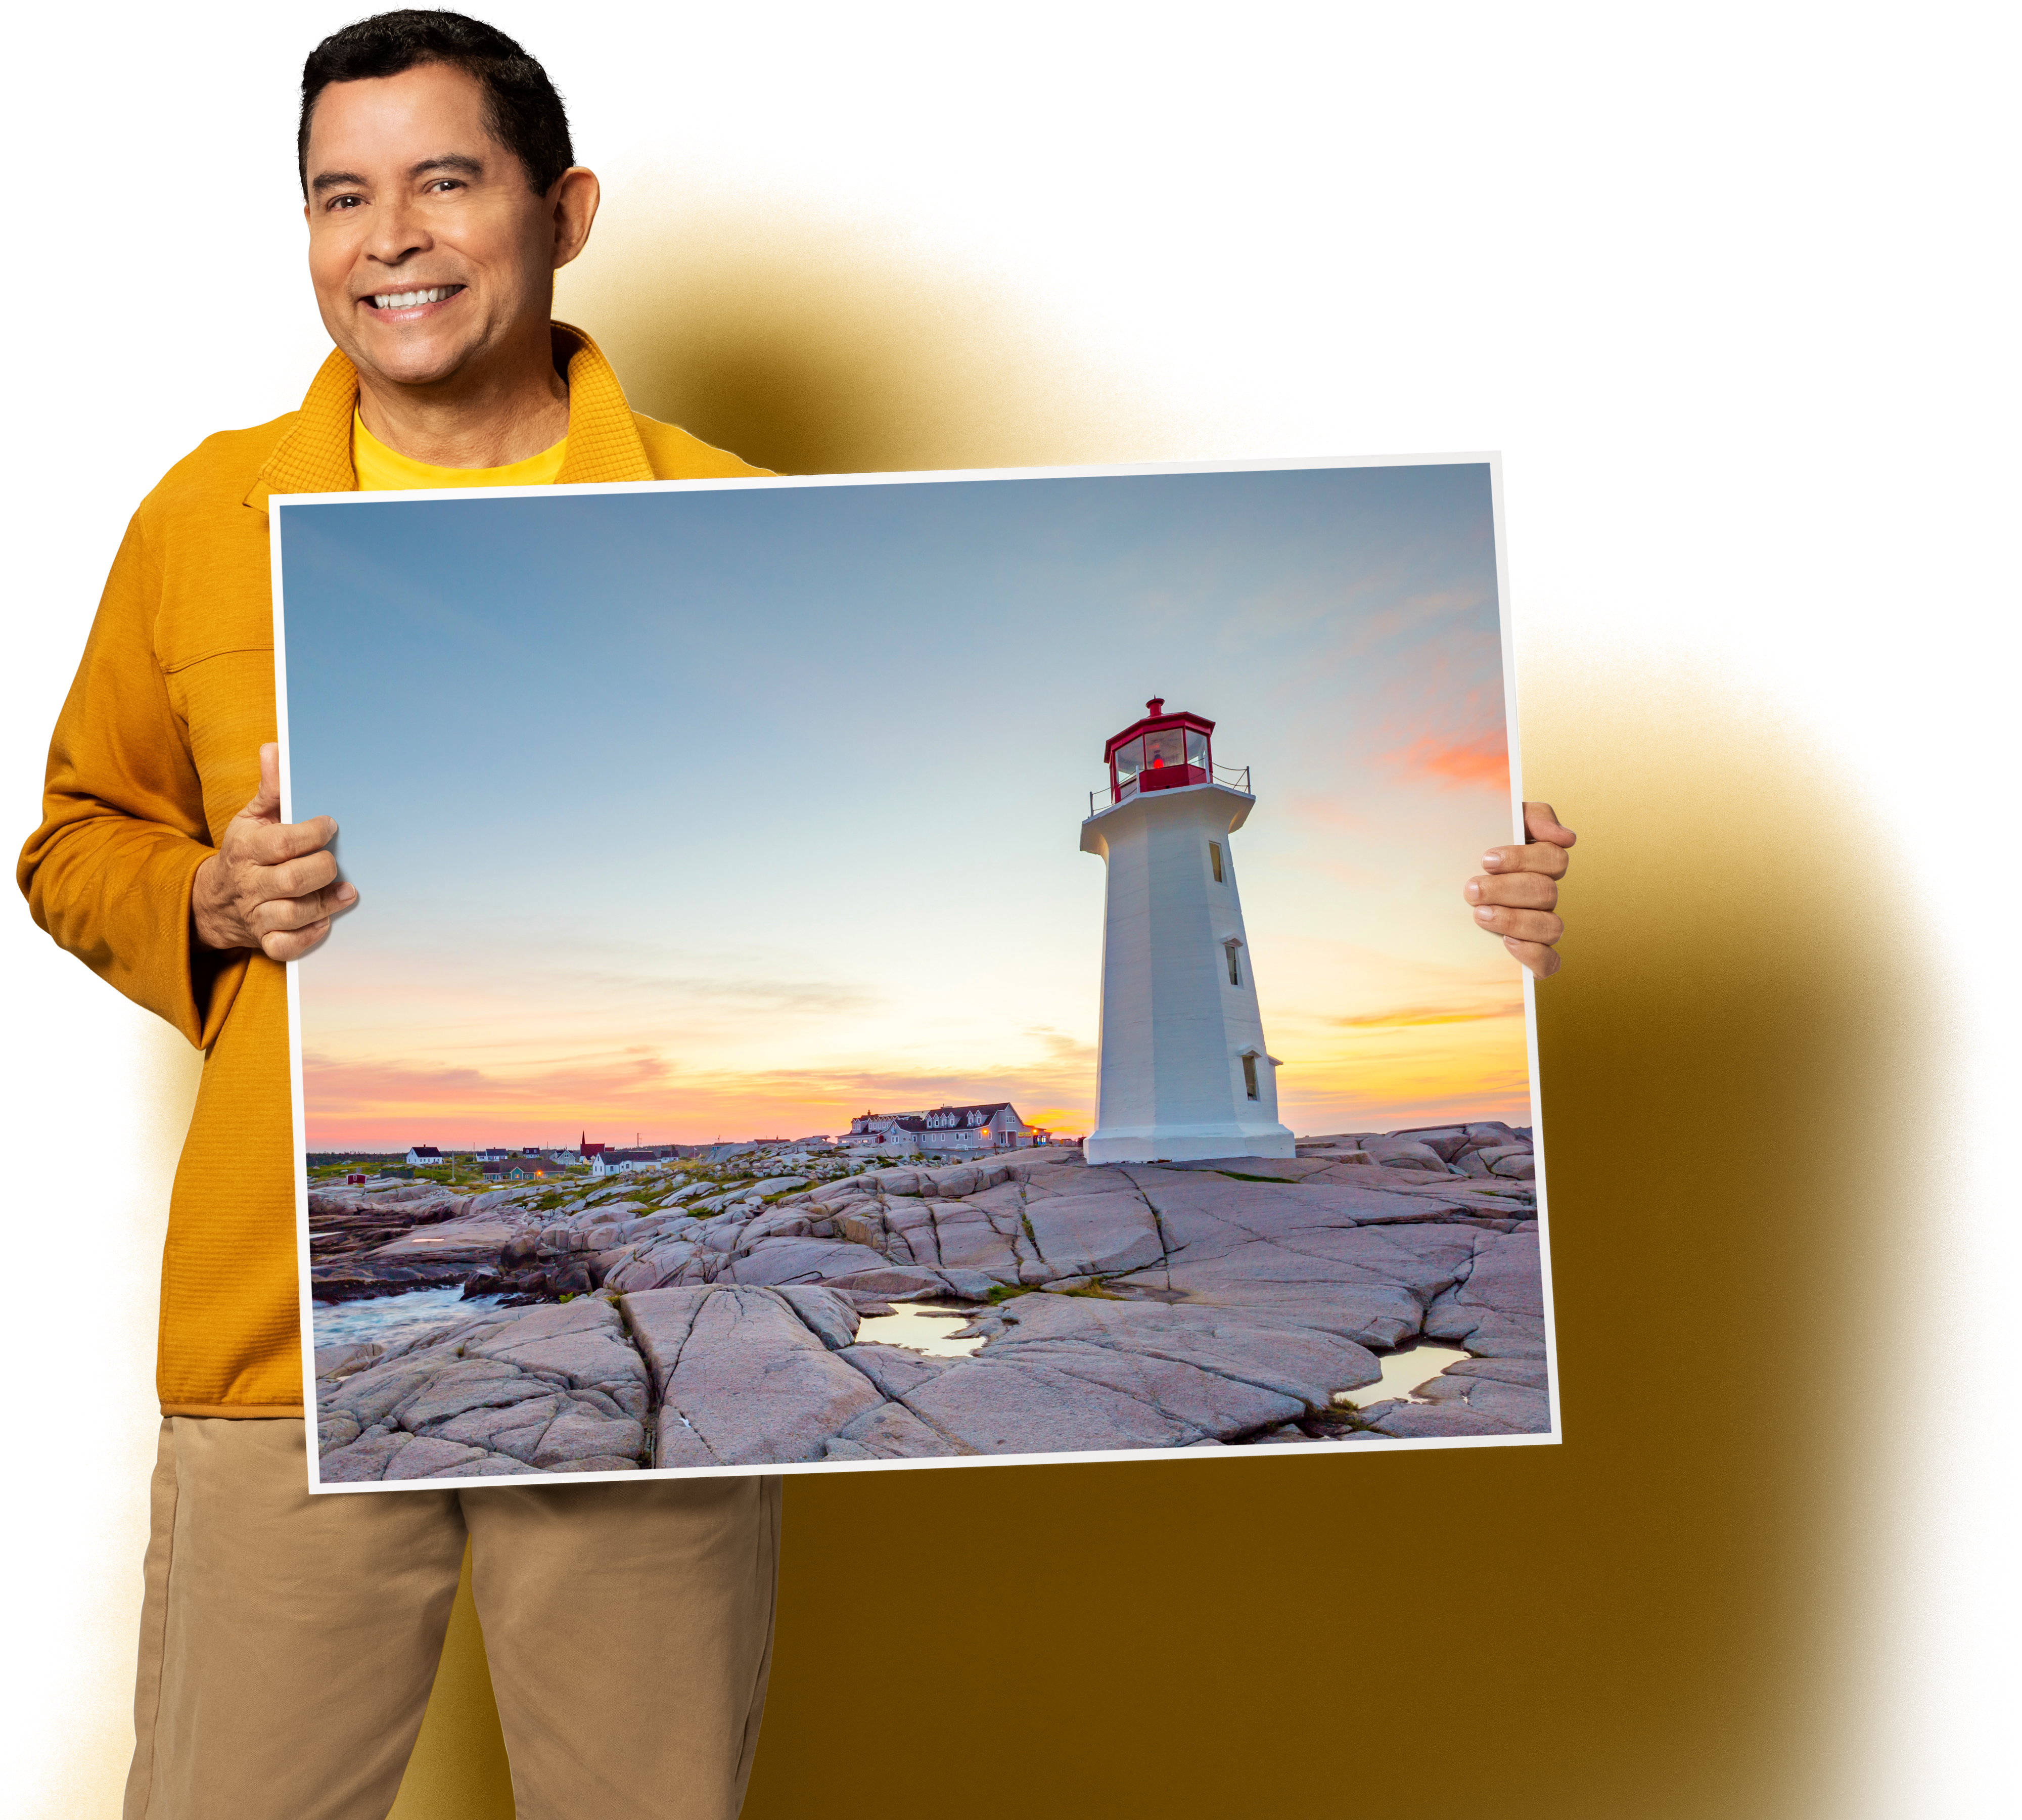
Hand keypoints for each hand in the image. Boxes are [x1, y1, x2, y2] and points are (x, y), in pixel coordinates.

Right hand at [191, 744, 356, 960]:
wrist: (215, 900)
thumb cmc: (245, 852)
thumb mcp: (251, 818)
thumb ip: (270, 789)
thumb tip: (275, 749)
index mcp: (246, 849)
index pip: (282, 843)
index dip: (313, 834)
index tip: (331, 825)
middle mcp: (250, 883)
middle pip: (293, 880)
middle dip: (322, 868)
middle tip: (334, 860)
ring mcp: (257, 914)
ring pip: (293, 913)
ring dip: (325, 903)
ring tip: (345, 891)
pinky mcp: (264, 939)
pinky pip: (286, 946)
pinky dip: (308, 937)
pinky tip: (325, 921)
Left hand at [1465, 801, 1575, 978]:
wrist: (1441, 876)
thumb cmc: (1475, 843)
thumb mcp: (1498, 819)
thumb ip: (1533, 817)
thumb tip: (1567, 838)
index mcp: (1542, 862)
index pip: (1554, 858)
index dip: (1523, 859)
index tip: (1486, 859)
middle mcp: (1545, 894)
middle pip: (1546, 892)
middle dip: (1506, 890)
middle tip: (1472, 889)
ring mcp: (1541, 924)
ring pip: (1552, 927)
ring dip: (1515, 920)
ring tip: (1479, 914)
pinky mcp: (1532, 953)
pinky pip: (1549, 963)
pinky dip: (1534, 955)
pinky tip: (1506, 943)